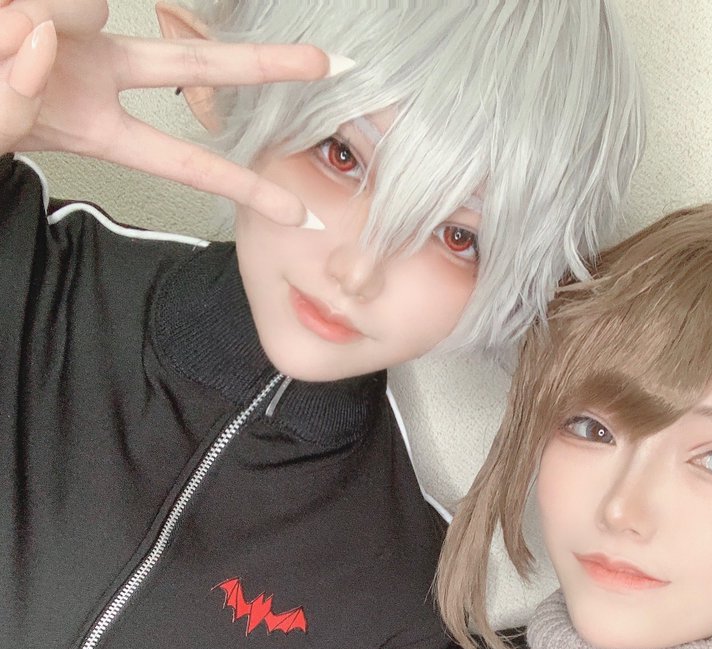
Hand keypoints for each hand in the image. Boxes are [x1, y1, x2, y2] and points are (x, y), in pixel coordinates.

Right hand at [0, 0, 332, 222]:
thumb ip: (16, 94)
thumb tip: (45, 35)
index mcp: (97, 128)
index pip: (181, 160)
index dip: (239, 184)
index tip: (295, 213)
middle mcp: (102, 73)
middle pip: (193, 63)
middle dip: (260, 63)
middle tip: (328, 63)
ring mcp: (83, 29)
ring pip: (89, 10)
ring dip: (36, 18)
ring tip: (5, 32)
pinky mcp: (62, 4)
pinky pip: (63, 2)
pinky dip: (22, 14)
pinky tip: (11, 21)